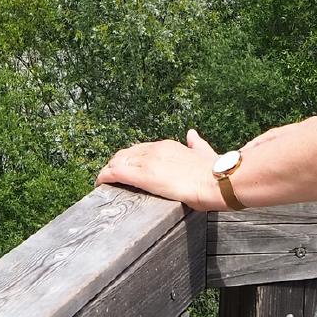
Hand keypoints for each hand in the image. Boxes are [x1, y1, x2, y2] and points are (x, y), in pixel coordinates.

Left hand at [97, 129, 223, 209]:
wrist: (216, 180)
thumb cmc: (213, 171)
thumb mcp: (204, 152)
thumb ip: (196, 143)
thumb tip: (192, 134)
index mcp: (167, 146)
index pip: (141, 149)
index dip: (130, 158)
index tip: (127, 166)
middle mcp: (155, 150)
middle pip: (126, 154)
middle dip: (116, 164)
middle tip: (110, 176)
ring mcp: (148, 162)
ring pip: (118, 162)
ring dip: (109, 170)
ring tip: (103, 181)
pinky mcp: (143, 176)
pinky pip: (116, 173)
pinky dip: (105, 177)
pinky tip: (100, 183)